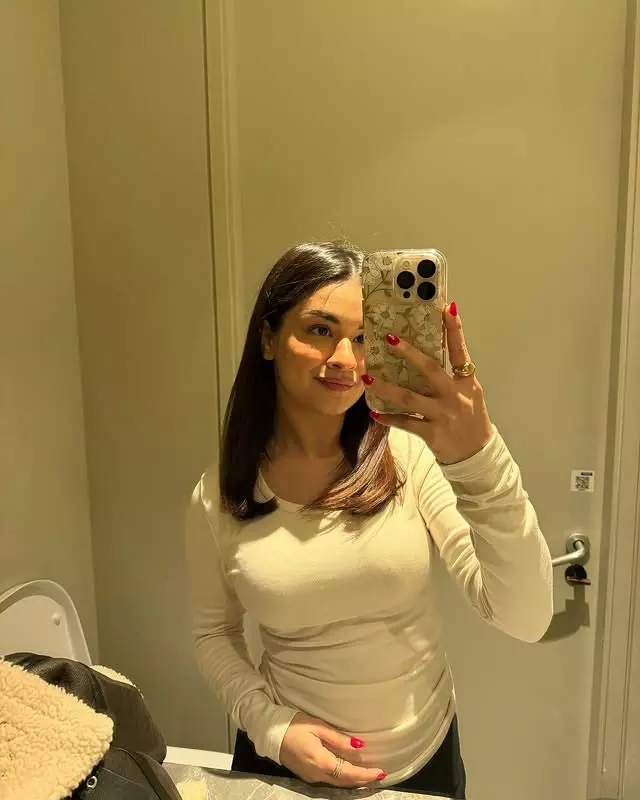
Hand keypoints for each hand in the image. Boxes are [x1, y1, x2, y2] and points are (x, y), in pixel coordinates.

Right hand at [279, 714, 386, 786]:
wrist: (270, 733)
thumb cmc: (294, 725)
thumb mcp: (317, 726)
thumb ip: (338, 738)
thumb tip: (359, 745)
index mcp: (321, 762)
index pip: (349, 773)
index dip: (366, 774)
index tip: (381, 772)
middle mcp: (317, 774)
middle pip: (345, 782)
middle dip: (363, 780)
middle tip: (379, 774)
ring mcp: (311, 777)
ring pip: (337, 783)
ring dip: (353, 780)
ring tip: (368, 774)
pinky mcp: (306, 775)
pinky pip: (329, 780)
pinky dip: (342, 778)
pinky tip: (348, 771)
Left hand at [364, 302, 492, 463]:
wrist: (477, 455)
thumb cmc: (471, 419)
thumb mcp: (469, 394)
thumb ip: (452, 376)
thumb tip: (426, 355)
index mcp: (466, 383)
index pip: (460, 351)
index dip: (454, 329)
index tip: (447, 307)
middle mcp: (454, 396)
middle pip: (430, 369)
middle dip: (409, 353)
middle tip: (388, 338)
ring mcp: (442, 414)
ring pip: (409, 397)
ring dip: (386, 388)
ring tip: (367, 379)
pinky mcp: (432, 433)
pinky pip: (405, 423)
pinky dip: (388, 418)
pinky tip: (374, 413)